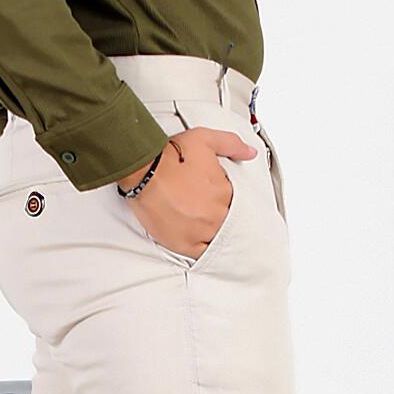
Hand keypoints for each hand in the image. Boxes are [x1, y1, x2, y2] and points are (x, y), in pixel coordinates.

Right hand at [118, 128, 256, 258]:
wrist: (144, 171)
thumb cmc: (169, 157)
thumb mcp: (206, 140)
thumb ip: (231, 145)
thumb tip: (249, 152)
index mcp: (225, 192)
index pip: (233, 201)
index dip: (220, 197)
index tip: (209, 194)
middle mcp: (216, 214)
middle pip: (224, 220)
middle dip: (214, 213)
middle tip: (198, 206)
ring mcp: (201, 231)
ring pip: (214, 237)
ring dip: (209, 231)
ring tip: (197, 222)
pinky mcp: (183, 244)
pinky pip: (201, 253)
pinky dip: (202, 248)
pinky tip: (198, 241)